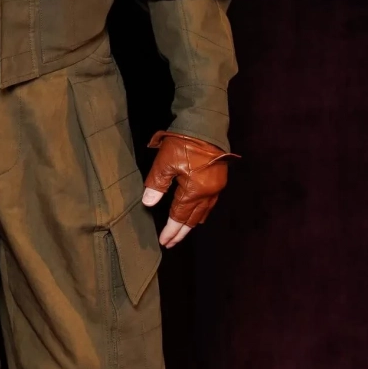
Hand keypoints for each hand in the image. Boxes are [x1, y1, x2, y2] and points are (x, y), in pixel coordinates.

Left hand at [141, 130, 239, 248]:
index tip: (164, 242)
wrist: (206, 125)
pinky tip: (197, 213)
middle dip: (181, 232)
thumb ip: (156, 184)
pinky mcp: (219, 180)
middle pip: (193, 219)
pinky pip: (209, 204)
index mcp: (194, 192)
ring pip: (203, 213)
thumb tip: (148, 204)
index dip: (171, 231)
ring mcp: (216, 187)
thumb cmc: (184, 143)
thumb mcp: (165, 162)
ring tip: (182, 232)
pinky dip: (201, 212)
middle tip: (171, 243)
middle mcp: (207, 194)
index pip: (180, 217)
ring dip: (191, 223)